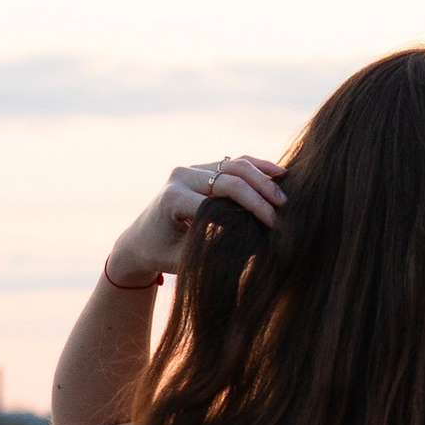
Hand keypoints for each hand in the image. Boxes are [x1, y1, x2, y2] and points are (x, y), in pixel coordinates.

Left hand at [104, 154, 288, 287]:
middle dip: (259, 195)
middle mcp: (181, 177)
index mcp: (174, 199)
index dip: (249, 212)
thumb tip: (259, 248)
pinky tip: (278, 174)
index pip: (219, 201)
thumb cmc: (161, 255)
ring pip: (234, 165)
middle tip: (282, 210)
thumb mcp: (186, 260)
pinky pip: (233, 164)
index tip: (272, 228)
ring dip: (262, 177)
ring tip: (283, 195)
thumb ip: (216, 252)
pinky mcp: (200, 168)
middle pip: (230, 179)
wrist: (140, 240)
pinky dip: (256, 168)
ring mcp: (191, 169)